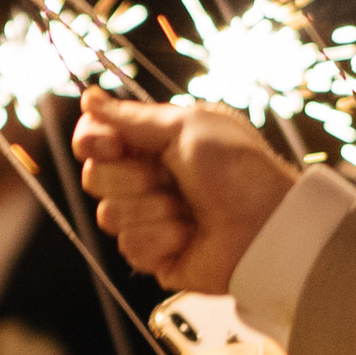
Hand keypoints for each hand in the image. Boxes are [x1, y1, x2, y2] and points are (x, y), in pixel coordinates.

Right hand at [75, 96, 297, 289]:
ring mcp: (147, 218)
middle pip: (94, 177)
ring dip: (152, 209)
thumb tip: (89, 99)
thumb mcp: (187, 127)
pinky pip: (130, 246)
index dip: (93, 141)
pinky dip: (162, 238)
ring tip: (189, 210)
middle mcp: (145, 180)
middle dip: (131, 177)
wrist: (266, 224)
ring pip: (109, 215)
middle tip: (169, 177)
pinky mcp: (153, 255)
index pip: (93, 140)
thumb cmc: (237, 169)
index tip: (113, 144)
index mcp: (152, 144)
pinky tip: (189, 236)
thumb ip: (133, 118)